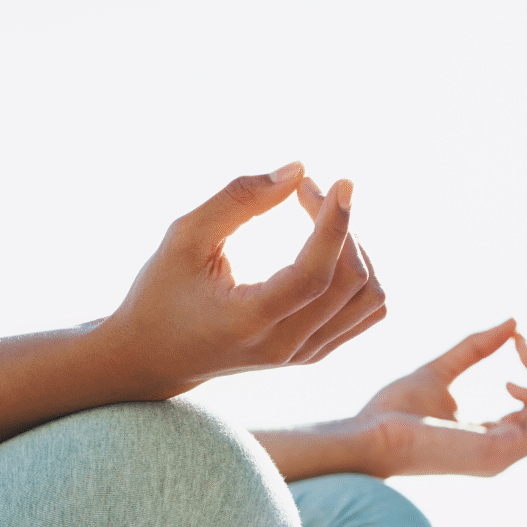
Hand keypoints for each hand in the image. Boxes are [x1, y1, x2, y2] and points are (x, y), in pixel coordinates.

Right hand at [100, 162, 385, 397]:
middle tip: (306, 191)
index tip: (341, 183)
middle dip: (340, 226)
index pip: (314, 275)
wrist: (157, 357)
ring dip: (357, 250)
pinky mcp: (315, 353)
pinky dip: (361, 276)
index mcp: (249, 320)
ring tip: (320, 221)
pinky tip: (330, 251)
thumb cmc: (163, 291)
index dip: (335, 225)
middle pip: (351, 282)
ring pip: (369, 299)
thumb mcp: (185, 237)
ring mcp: (305, 354)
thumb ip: (238, 199)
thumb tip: (298, 169)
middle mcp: (285, 345)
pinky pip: (366, 313)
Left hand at [356, 319, 526, 476]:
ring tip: (520, 356)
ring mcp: (502, 456)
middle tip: (523, 343)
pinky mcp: (499, 453)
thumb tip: (513, 323)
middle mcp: (501, 450)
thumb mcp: (441, 369)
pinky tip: (512, 380)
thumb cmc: (393, 411)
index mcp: (489, 436)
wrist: (369, 434)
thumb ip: (476, 349)